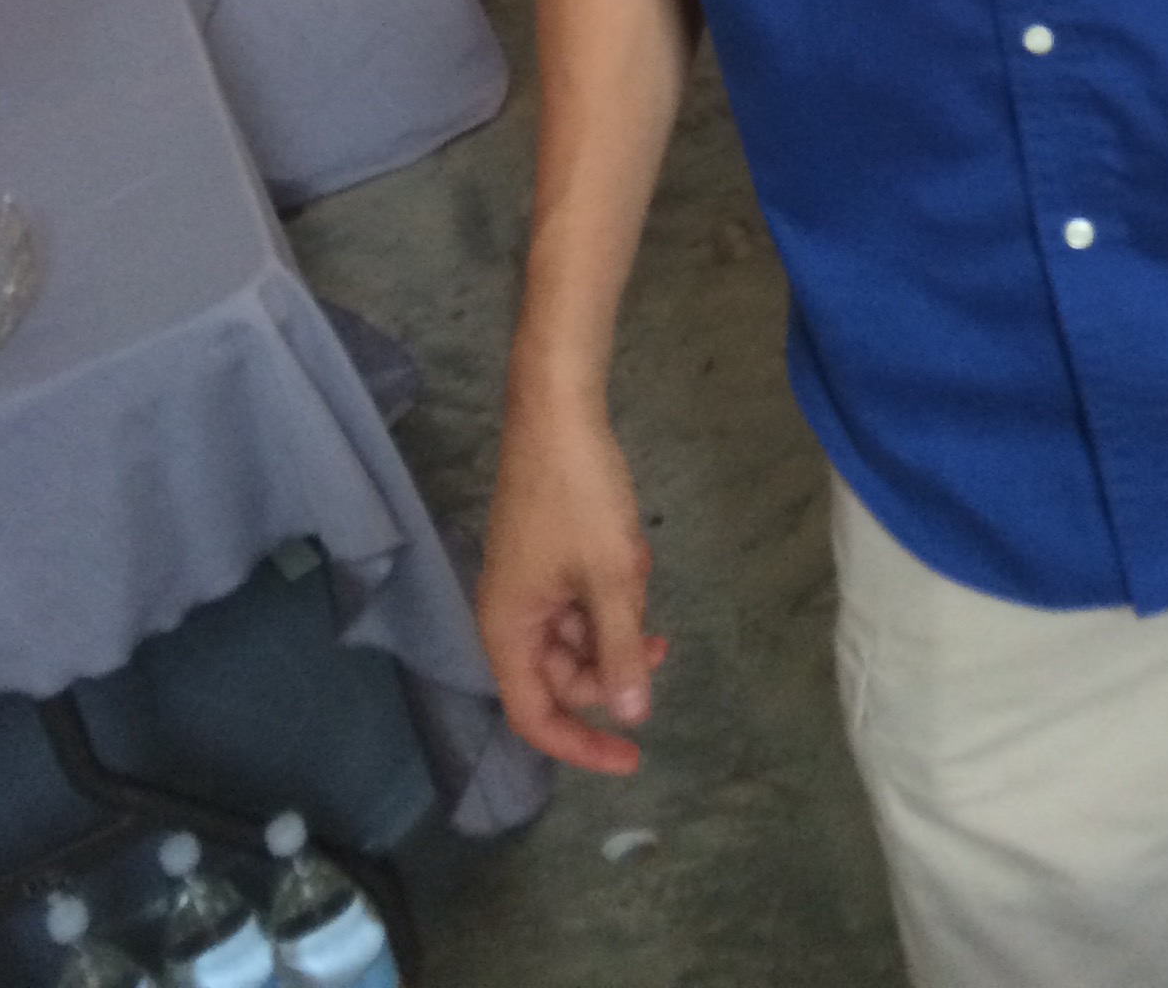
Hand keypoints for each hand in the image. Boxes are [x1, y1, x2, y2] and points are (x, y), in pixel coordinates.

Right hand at [478, 391, 666, 775]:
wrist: (559, 410)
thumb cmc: (578, 496)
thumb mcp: (611, 578)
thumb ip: (621, 651)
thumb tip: (633, 716)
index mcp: (508, 631)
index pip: (536, 716)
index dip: (582, 744)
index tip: (631, 758)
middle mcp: (510, 614)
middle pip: (561, 676)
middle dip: (611, 669)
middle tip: (659, 646)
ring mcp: (527, 583)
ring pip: (576, 636)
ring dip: (616, 626)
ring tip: (645, 587)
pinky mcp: (545, 556)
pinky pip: (578, 598)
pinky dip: (609, 592)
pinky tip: (634, 560)